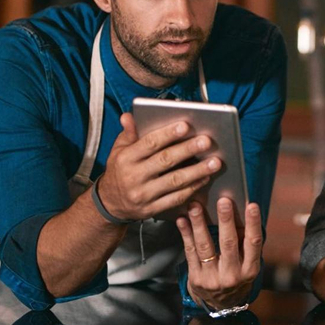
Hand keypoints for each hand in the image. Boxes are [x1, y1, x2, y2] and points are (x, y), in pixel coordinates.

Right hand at [99, 113, 220, 220]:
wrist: (109, 203)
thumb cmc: (119, 171)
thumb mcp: (118, 150)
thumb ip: (128, 134)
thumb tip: (130, 116)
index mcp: (126, 158)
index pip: (149, 143)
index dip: (168, 134)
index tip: (186, 126)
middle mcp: (134, 176)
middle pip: (165, 161)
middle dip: (188, 150)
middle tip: (206, 141)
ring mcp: (143, 194)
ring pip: (174, 181)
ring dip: (197, 171)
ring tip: (214, 162)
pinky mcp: (152, 209)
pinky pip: (175, 198)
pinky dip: (192, 188)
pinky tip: (205, 179)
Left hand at [177, 198, 262, 309]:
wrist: (220, 306)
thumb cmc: (237, 277)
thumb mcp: (247, 265)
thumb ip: (245, 244)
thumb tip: (239, 213)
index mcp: (249, 270)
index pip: (253, 243)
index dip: (253, 223)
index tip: (252, 205)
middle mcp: (232, 275)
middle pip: (229, 243)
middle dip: (226, 220)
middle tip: (223, 201)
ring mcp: (212, 278)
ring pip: (205, 247)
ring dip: (199, 224)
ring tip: (195, 207)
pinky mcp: (196, 278)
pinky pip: (190, 252)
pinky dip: (186, 234)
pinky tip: (182, 221)